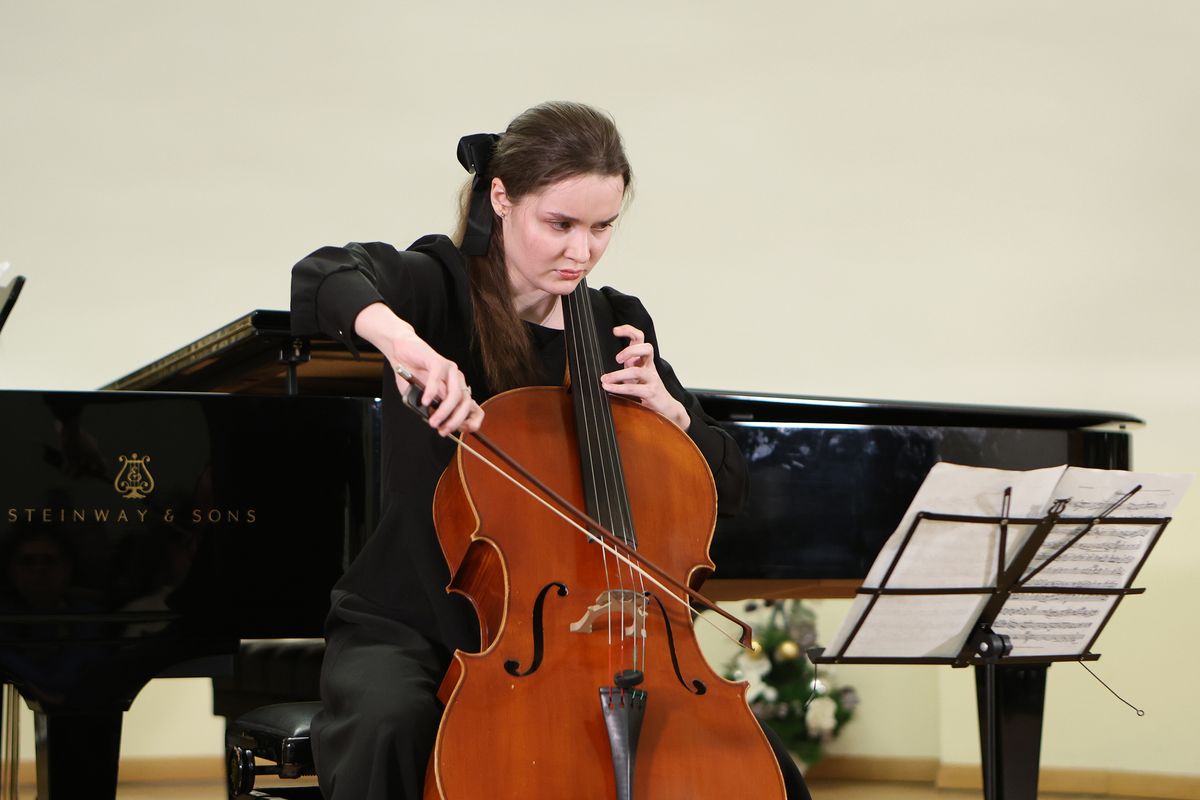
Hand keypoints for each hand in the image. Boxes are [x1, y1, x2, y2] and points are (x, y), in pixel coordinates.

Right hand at [354, 303, 483, 436]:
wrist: (400, 353)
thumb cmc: (412, 376)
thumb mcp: (422, 398)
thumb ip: (430, 409)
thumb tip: (437, 424)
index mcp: (457, 390)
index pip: (474, 408)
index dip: (472, 421)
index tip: (462, 432)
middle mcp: (457, 381)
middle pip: (466, 403)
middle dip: (456, 420)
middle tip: (442, 431)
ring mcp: (449, 370)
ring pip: (455, 394)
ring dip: (445, 411)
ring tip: (433, 422)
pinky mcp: (437, 360)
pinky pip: (437, 378)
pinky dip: (432, 392)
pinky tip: (425, 402)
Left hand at [600, 324, 689, 429]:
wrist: (665, 407)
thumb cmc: (647, 390)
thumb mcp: (634, 376)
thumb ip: (623, 368)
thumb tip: (602, 370)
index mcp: (644, 359)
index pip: (640, 338)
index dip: (629, 331)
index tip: (615, 330)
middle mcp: (649, 366)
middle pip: (647, 348)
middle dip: (630, 351)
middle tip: (617, 359)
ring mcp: (652, 379)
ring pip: (637, 371)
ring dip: (618, 375)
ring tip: (605, 379)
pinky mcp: (651, 392)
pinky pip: (633, 388)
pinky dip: (618, 388)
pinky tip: (608, 388)